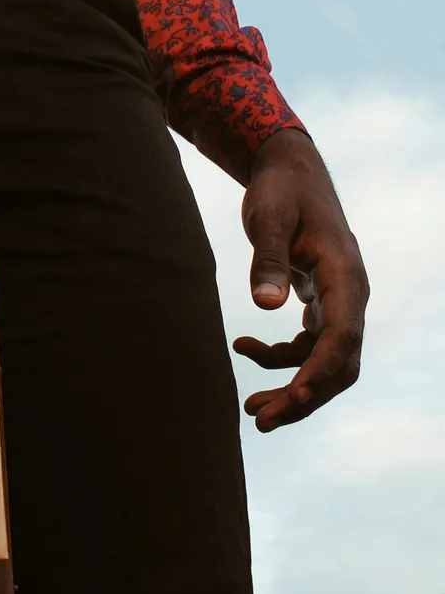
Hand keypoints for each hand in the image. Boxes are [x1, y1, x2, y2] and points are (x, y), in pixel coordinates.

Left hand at [232, 128, 368, 431]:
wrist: (289, 171)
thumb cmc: (280, 192)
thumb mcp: (269, 219)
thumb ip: (269, 259)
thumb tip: (266, 306)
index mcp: (345, 277)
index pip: (342, 338)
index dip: (319, 373)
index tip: (294, 397)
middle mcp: (349, 296)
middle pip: (339, 363)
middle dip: (304, 397)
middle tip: (261, 422)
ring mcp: (338, 302)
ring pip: (325, 362)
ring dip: (292, 387)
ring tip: (250, 408)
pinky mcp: (320, 303)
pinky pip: (309, 346)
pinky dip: (281, 357)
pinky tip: (243, 348)